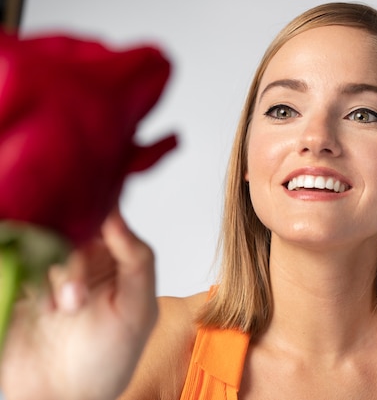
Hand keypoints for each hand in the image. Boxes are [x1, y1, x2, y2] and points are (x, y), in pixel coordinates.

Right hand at [0, 209, 157, 399]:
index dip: (100, 221)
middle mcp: (83, 262)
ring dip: (52, 276)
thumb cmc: (108, 360)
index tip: (92, 228)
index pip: (107, 221)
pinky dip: (28, 280)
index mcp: (117, 262)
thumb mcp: (138, 312)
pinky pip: (17, 262)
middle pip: (72, 232)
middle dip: (75, 263)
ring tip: (63, 311)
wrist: (60, 399)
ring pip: (42, 245)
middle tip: (76, 301)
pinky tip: (42, 309)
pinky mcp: (20, 286)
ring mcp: (48, 273)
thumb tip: (118, 215)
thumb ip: (137, 260)